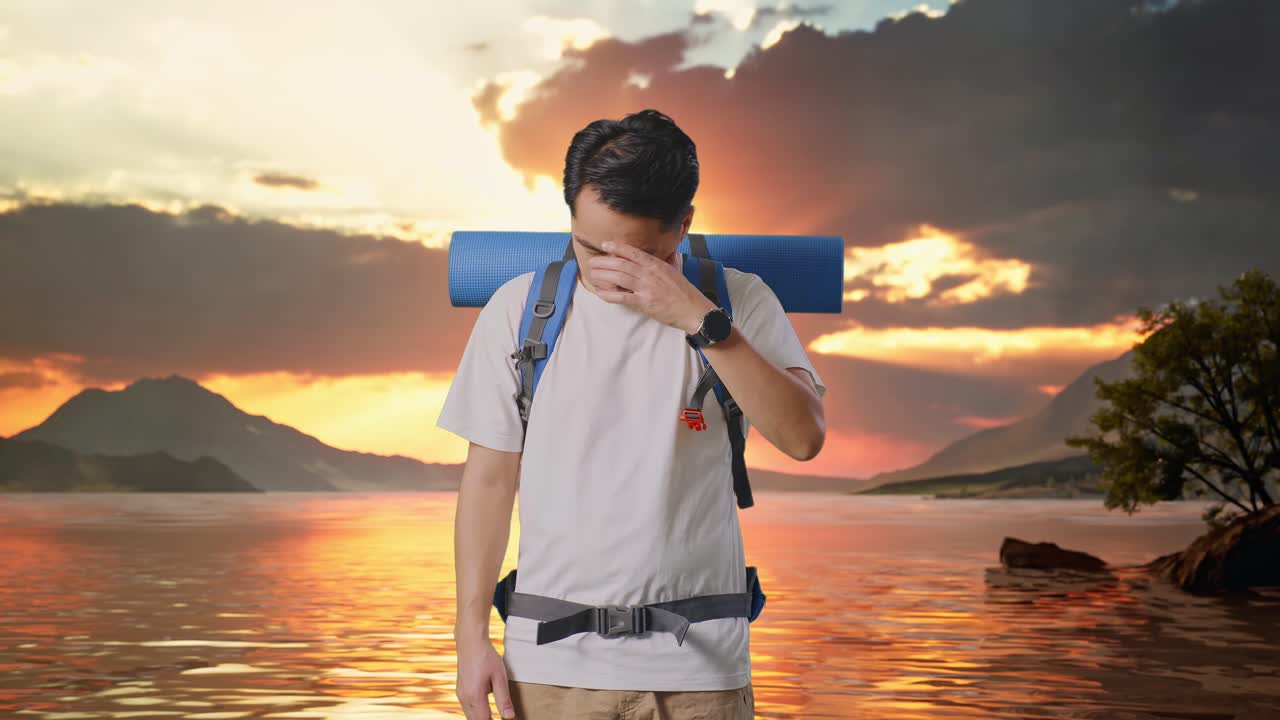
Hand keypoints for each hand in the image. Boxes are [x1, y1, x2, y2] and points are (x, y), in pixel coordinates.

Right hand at [455, 632, 515, 718]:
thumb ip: (503, 699)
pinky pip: (467, 707)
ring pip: (469, 715)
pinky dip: (475, 712)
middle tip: (498, 719)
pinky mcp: (460, 690)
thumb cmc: (486, 657)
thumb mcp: (499, 677)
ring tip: (493, 716)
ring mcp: (460, 694)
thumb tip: (509, 717)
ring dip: (480, 718)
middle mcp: (464, 698)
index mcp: (474, 696)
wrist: (470, 642)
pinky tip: (485, 708)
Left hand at [587, 241, 716, 332]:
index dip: (617, 247)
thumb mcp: (678, 271)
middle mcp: (650, 273)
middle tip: (593, 262)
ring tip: (592, 274)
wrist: (693, 310)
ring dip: (603, 275)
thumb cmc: (686, 292)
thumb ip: (672, 260)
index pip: (633, 252)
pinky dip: (609, 294)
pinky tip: (600, 292)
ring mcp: (647, 288)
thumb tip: (672, 252)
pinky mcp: (645, 303)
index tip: (605, 245)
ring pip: (619, 277)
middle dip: (604, 261)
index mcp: (657, 264)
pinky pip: (622, 297)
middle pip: (622, 264)